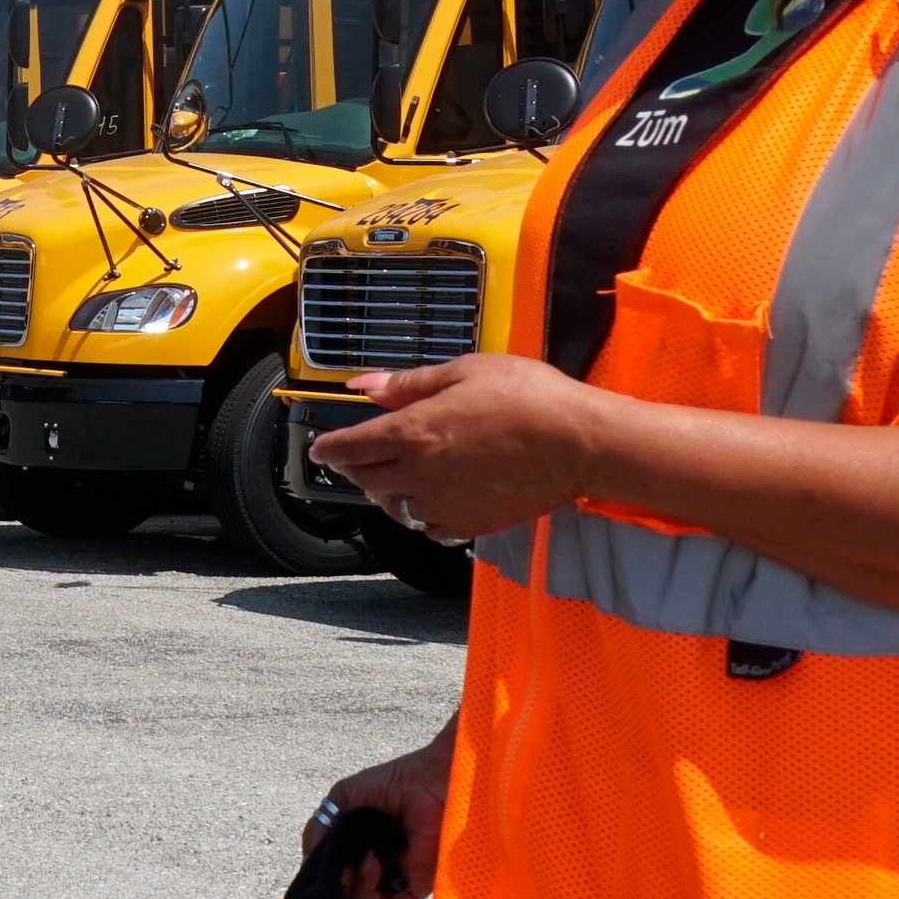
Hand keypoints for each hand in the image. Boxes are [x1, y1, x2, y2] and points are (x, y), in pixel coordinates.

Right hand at [299, 719, 455, 898]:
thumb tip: (307, 864)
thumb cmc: (393, 783)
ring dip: (341, 896)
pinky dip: (365, 888)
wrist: (430, 778)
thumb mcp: (343, 800)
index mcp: (352, 855)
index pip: (326, 889)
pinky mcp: (411, 890)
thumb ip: (319, 830)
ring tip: (343, 869)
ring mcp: (389, 884)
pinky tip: (368, 862)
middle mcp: (369, 875)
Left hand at [306, 355, 615, 544]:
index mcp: (412, 432)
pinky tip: (433, 501)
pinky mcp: (470, 525)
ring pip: (396, 508)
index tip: (320, 449)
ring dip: (387, 493)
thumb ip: (409, 383)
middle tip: (353, 459)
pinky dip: (423, 516)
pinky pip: (430, 528)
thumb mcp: (464, 371)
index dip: (330, 448)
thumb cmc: (527, 397)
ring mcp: (444, 505)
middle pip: (367, 480)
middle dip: (354, 469)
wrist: (577, 443)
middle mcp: (419, 474)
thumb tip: (364, 386)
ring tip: (394, 478)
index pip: (352, 447)